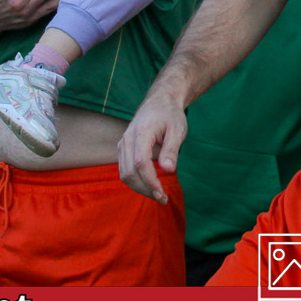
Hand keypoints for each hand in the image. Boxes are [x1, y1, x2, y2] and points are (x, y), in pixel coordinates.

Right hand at [118, 88, 186, 202]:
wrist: (159, 101)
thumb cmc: (170, 115)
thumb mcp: (177, 129)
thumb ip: (172, 150)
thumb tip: (168, 171)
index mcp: (141, 132)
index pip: (140, 163)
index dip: (150, 181)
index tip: (163, 194)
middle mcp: (127, 139)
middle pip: (129, 172)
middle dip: (145, 189)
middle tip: (163, 198)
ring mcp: (122, 144)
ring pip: (124, 173)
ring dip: (139, 188)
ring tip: (157, 195)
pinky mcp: (122, 148)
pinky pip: (124, 169)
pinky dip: (135, 181)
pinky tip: (149, 186)